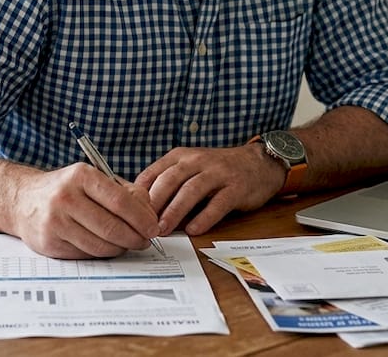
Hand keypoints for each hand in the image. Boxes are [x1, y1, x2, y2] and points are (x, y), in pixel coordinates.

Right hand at [10, 163, 162, 258]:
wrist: (23, 200)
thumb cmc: (66, 189)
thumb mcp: (92, 179)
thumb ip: (124, 192)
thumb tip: (149, 212)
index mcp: (81, 176)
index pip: (120, 201)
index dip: (141, 218)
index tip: (153, 227)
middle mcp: (65, 197)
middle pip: (112, 227)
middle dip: (135, 238)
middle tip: (144, 240)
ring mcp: (55, 222)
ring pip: (100, 245)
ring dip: (120, 248)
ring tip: (128, 244)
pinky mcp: (49, 244)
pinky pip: (85, 255)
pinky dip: (101, 253)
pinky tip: (107, 246)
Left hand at [136, 143, 285, 235]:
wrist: (258, 164)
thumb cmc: (218, 171)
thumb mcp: (189, 167)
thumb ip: (168, 182)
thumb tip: (138, 207)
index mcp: (180, 157)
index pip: (153, 172)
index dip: (140, 194)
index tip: (129, 213)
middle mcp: (197, 161)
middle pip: (170, 181)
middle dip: (154, 204)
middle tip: (143, 225)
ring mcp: (218, 173)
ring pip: (191, 191)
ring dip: (175, 211)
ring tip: (163, 229)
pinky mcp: (236, 187)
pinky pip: (218, 203)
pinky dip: (205, 217)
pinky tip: (194, 230)